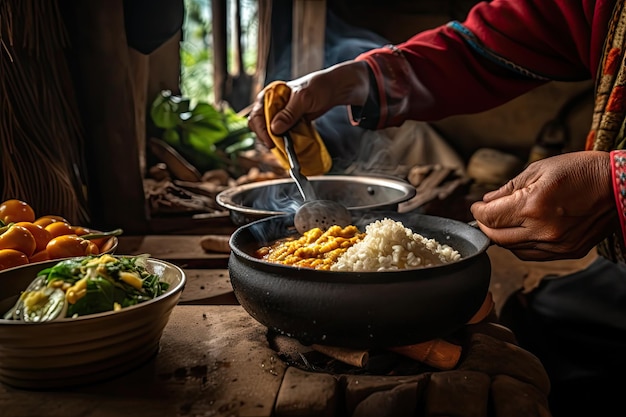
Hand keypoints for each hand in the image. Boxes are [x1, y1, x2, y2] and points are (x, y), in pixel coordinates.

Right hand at [247, 60, 370, 147]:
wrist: (332, 89)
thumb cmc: (318, 87)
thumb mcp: (303, 99)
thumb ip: (289, 113)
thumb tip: (274, 129)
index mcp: (270, 95)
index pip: (257, 115)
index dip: (261, 130)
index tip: (271, 142)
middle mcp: (271, 105)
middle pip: (260, 125)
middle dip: (267, 137)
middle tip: (278, 146)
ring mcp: (279, 114)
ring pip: (269, 131)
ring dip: (275, 140)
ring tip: (285, 146)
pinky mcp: (288, 121)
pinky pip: (281, 133)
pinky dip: (283, 140)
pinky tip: (290, 144)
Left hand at [470, 151, 618, 260]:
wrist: (620, 186)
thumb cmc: (582, 171)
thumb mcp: (540, 169)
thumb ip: (509, 188)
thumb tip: (487, 200)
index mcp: (532, 206)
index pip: (489, 218)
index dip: (478, 211)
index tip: (477, 206)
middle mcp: (542, 230)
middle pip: (496, 237)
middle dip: (485, 226)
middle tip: (485, 215)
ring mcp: (556, 245)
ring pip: (512, 249)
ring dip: (502, 237)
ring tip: (502, 222)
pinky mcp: (567, 252)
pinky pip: (532, 255)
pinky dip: (520, 246)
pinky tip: (521, 232)